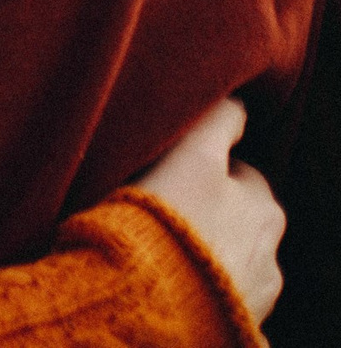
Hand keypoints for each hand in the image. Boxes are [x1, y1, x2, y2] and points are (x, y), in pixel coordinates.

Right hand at [131, 98, 283, 322]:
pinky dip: (198, 286)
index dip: (200, 165)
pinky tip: (167, 278)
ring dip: (204, 251)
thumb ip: (218, 120)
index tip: (168, 170)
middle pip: (236, 216)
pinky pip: (215, 293)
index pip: (237, 171)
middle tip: (160, 208)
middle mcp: (271, 250)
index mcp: (264, 205)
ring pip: (228, 257)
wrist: (152, 298)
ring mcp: (255, 292)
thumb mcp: (191, 153)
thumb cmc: (169, 218)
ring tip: (160, 248)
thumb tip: (237, 100)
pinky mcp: (235, 324)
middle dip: (208, 211)